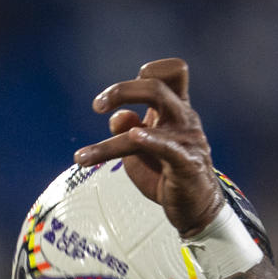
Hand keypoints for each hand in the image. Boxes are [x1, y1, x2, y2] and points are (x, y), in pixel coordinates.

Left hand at [74, 58, 223, 237]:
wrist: (195, 208)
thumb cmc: (168, 174)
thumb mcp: (140, 147)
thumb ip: (128, 127)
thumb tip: (118, 116)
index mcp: (175, 109)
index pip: (173, 71)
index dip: (150, 70)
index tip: (121, 93)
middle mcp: (183, 118)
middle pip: (155, 87)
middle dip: (120, 91)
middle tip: (96, 106)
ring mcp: (188, 140)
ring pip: (147, 126)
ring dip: (110, 143)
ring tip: (82, 158)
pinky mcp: (187, 164)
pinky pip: (169, 147)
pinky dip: (150, 140)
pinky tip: (133, 138)